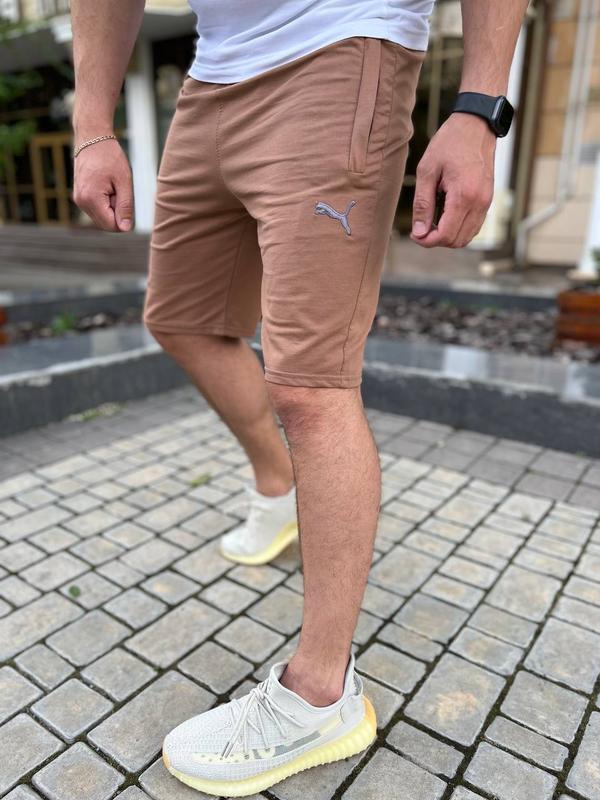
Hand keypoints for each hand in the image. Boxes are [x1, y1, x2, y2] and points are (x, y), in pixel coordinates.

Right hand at [73, 138, 133, 231]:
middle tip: (118, 190)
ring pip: (101, 217)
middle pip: (105, 224)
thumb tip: (125, 228)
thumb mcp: (124, 182)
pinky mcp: (79, 196)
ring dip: (111, 207)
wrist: (92, 138)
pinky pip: (96, 209)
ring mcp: (78, 200)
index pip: (111, 225)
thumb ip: (125, 207)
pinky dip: (105, 202)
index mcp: (91, 199)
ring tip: (112, 186)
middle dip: (117, 213)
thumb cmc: (110, 157)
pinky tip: (106, 186)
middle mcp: (81, 202)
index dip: (124, 218)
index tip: (125, 197)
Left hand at [411, 113, 495, 247]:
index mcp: (464, 195)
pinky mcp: (488, 200)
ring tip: (432, 221)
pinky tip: (445, 216)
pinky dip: (458, 228)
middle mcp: (479, 203)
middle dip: (436, 240)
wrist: (476, 125)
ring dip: (448, 236)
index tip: (415, 233)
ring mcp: (486, 202)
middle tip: (421, 227)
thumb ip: (422, 204)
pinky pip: (474, 226)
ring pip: (467, 237)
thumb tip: (419, 232)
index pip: (445, 235)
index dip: (427, 240)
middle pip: (457, 241)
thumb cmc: (449, 143)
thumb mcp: (427, 171)